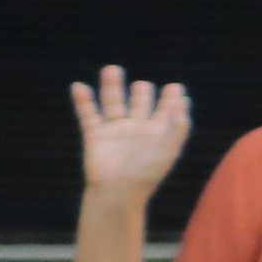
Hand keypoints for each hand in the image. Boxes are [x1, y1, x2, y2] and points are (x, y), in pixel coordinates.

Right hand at [70, 69, 190, 196]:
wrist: (117, 192)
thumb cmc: (146, 174)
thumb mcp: (168, 151)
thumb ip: (178, 128)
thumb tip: (183, 106)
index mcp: (157, 133)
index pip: (167, 111)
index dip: (172, 100)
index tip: (176, 88)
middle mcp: (136, 128)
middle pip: (139, 103)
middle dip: (142, 93)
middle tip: (143, 85)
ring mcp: (115, 130)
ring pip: (113, 102)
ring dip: (112, 86)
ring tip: (112, 69)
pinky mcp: (95, 135)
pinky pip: (88, 114)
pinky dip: (83, 101)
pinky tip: (79, 86)